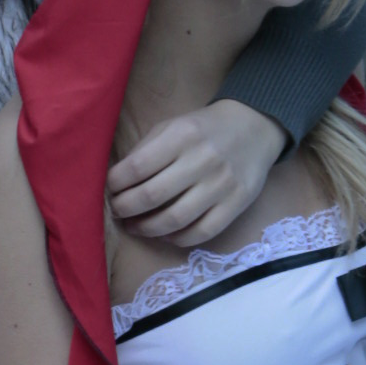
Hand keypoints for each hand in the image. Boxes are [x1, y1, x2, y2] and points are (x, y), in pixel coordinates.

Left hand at [108, 100, 285, 248]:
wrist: (254, 127)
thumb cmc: (204, 129)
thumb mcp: (172, 126)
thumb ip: (146, 150)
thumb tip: (117, 182)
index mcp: (182, 135)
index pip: (137, 167)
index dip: (116, 183)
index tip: (111, 189)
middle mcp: (202, 160)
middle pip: (152, 196)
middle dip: (125, 208)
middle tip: (118, 211)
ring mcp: (221, 185)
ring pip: (174, 220)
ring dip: (146, 228)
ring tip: (135, 226)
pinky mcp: (236, 204)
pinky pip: (202, 232)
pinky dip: (177, 238)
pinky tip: (165, 234)